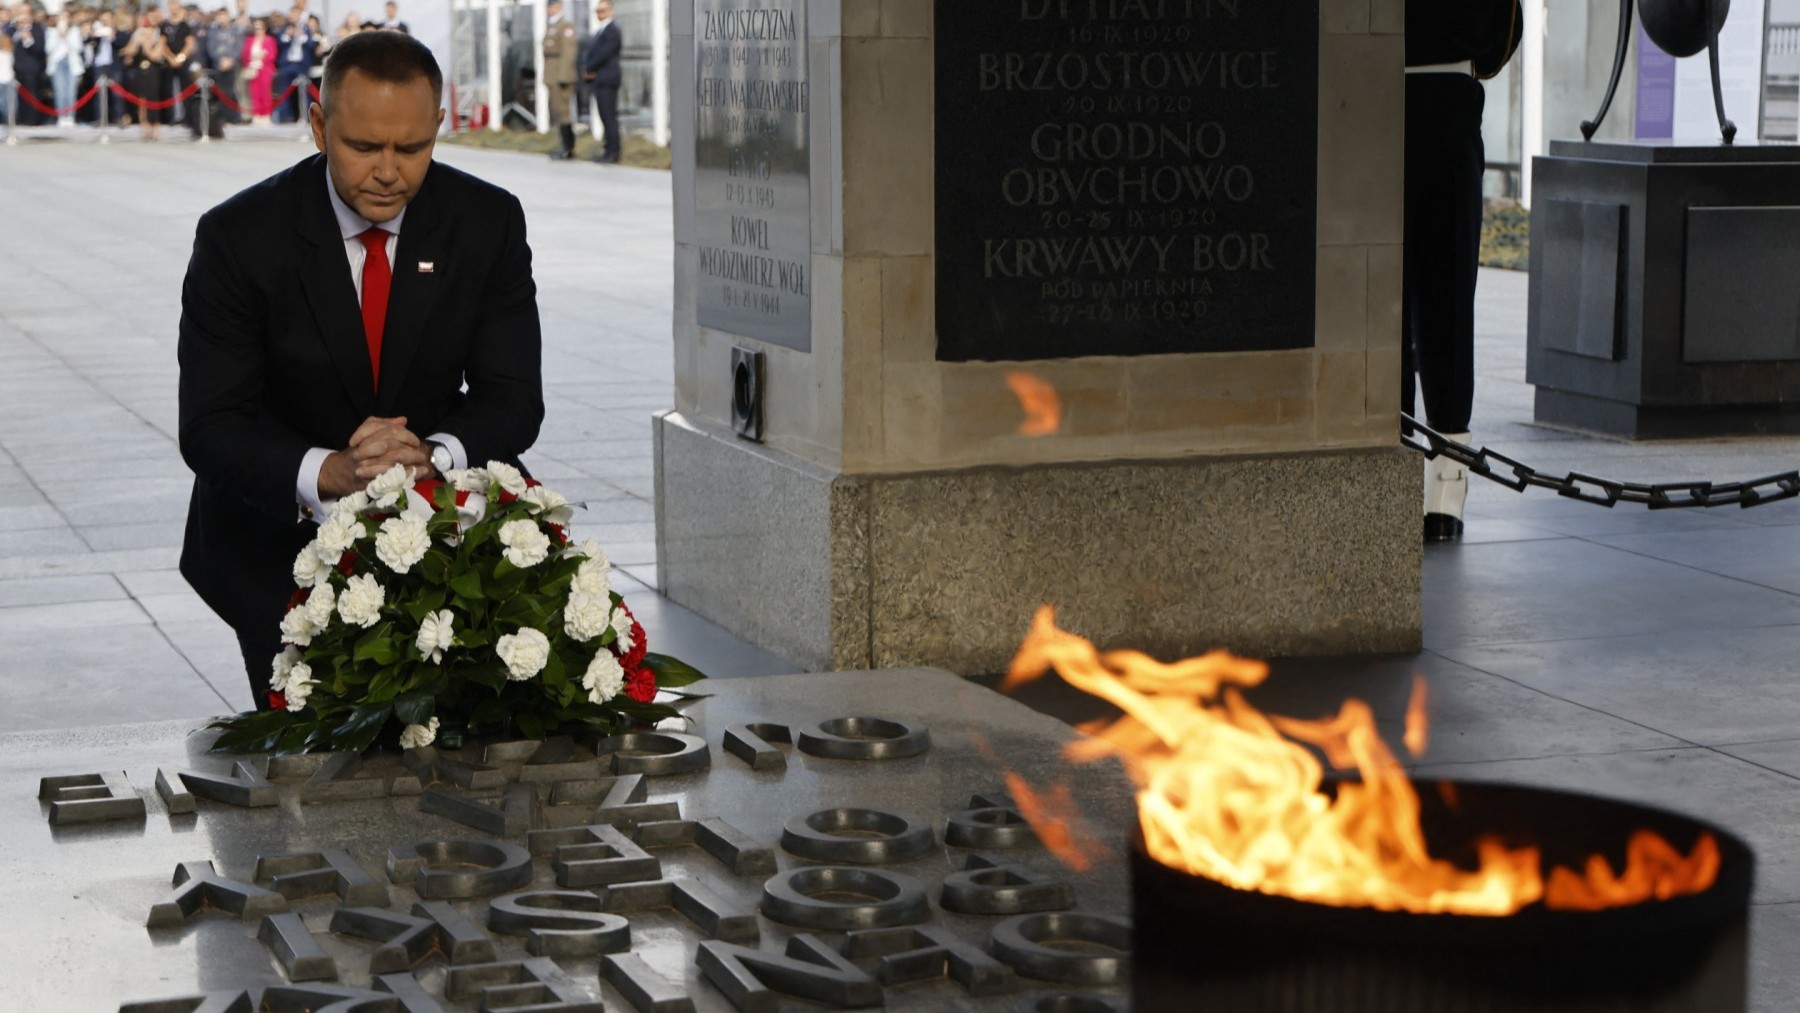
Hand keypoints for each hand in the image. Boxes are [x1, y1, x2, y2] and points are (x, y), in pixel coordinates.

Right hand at [316, 416, 430, 496]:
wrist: (335, 473)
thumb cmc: (356, 453)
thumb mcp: (366, 434)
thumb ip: (383, 425)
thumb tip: (402, 420)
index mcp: (363, 437)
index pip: (387, 431)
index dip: (404, 434)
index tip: (415, 441)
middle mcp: (361, 451)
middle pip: (389, 445)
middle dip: (409, 448)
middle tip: (422, 452)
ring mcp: (363, 467)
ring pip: (389, 461)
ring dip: (410, 462)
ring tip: (424, 463)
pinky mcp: (366, 482)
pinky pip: (389, 478)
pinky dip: (406, 475)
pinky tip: (417, 474)